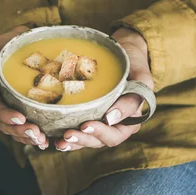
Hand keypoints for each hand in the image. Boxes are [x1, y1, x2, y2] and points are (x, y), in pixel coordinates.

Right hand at [0, 26, 48, 148]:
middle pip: (5, 124)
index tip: (20, 119)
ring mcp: (13, 107)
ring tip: (43, 141)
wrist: (30, 40)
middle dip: (20, 132)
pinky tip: (46, 141)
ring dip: (28, 138)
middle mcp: (1, 101)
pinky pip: (27, 128)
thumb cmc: (13, 41)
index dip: (6, 116)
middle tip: (37, 135)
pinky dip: (35, 136)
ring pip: (16, 130)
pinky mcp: (27, 109)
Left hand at [55, 28, 153, 151]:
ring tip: (59, 141)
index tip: (86, 124)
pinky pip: (77, 130)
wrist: (123, 52)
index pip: (114, 134)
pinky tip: (54, 137)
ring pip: (86, 139)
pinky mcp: (87, 116)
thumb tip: (110, 119)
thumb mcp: (141, 78)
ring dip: (72, 142)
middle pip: (98, 141)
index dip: (100, 133)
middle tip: (67, 134)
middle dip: (82, 139)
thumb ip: (133, 99)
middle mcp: (114, 126)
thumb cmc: (134, 64)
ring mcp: (99, 123)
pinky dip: (66, 135)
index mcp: (129, 121)